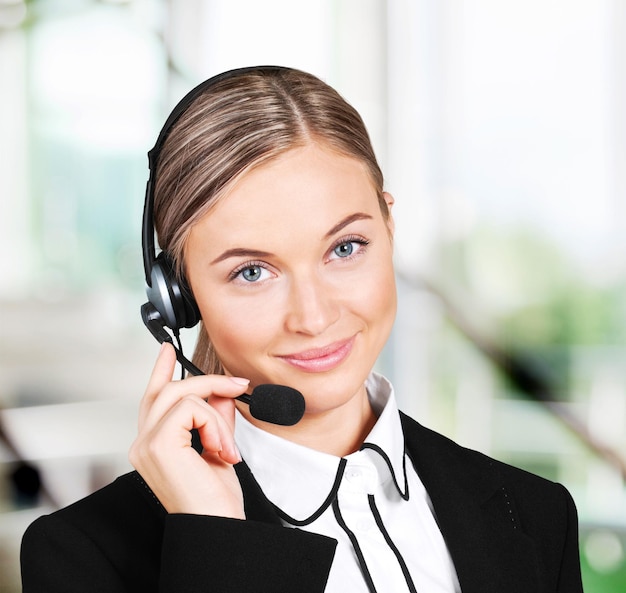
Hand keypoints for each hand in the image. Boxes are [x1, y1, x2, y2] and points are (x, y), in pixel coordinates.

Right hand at [129, 343, 248, 517]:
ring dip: (217, 414)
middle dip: (207, 382)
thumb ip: (214, 417)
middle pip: (167, 389)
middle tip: (237, 385)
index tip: (167, 349)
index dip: (160, 371)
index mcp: (153, 444)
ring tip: (228, 445)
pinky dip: (214, 424)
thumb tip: (220, 391)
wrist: (218, 526)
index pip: (152, 399)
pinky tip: (221, 450)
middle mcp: (142, 443)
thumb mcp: (218, 447)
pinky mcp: (159, 444)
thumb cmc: (215, 498)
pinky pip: (191, 408)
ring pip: (182, 394)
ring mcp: (146, 443)